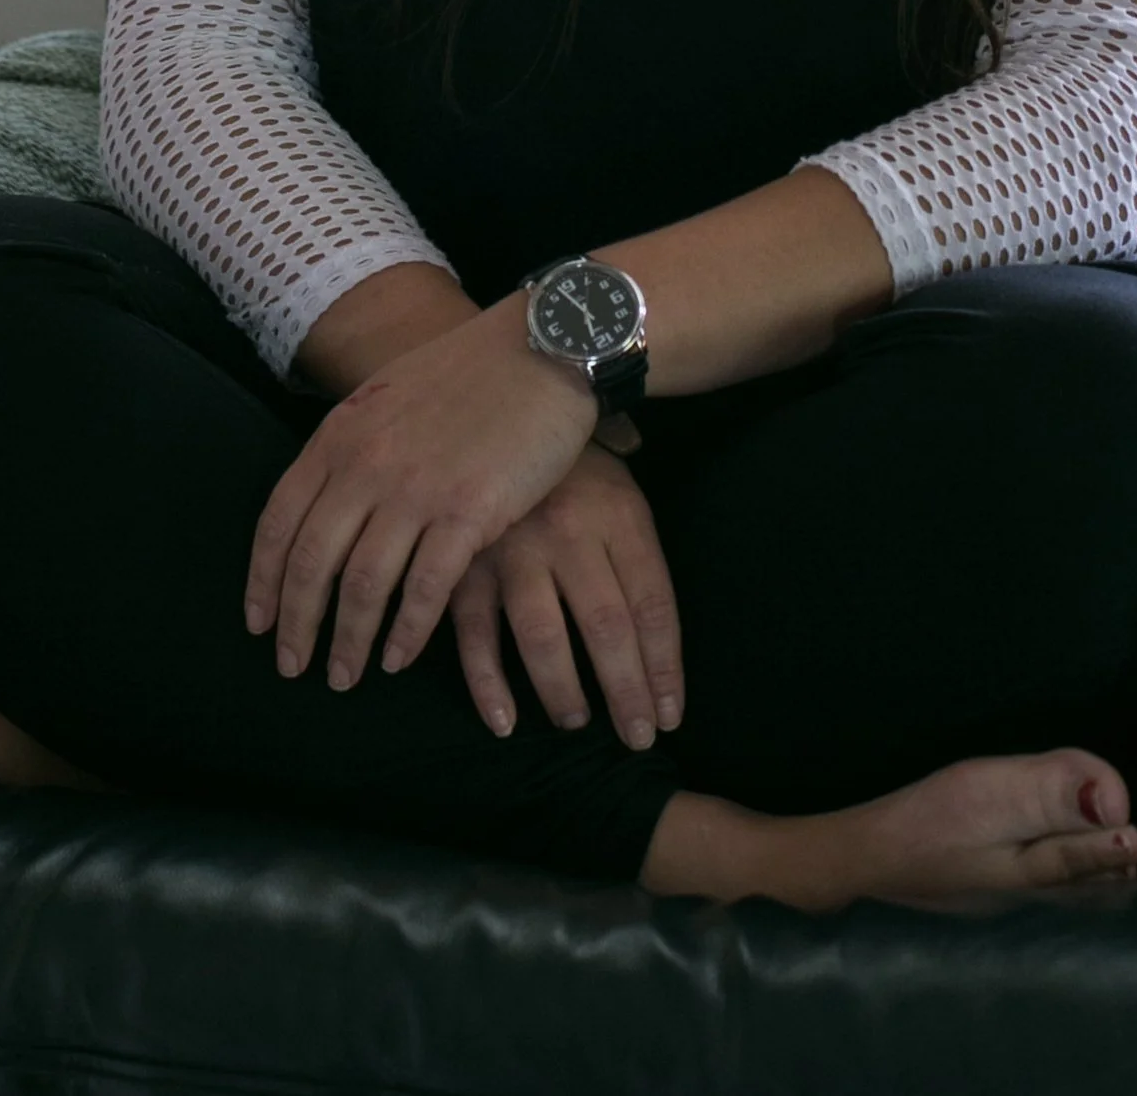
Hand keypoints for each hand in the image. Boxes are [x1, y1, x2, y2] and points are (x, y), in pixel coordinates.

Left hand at [245, 298, 597, 691]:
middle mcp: (366, 466)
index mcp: (340, 436)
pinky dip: (406, 632)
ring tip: (344, 676)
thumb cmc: (472, 368)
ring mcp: (416, 491)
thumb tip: (333, 494)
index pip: (279, 522)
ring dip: (348, 640)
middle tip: (293, 667)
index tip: (260, 623)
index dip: (263, 581)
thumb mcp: (390, 394)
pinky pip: (424, 589)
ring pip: (363, 585)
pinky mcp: (469, 512)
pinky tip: (398, 658)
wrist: (542, 345)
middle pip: (311, 563)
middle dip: (297, 624)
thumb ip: (355, 445)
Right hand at [451, 443, 682, 750]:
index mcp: (618, 516)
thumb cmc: (575, 463)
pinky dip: (486, 683)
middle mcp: (570, 534)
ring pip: (542, 636)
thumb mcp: (623, 489)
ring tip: (578, 722)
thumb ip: (642, 555)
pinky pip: (473, 633)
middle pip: (607, 627)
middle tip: (636, 738)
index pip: (653, 605)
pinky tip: (504, 721)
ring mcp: (513, 549)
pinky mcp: (465, 562)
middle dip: (626, 692)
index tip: (671, 714)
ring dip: (563, 691)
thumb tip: (660, 640)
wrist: (506, 398)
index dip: (665, 667)